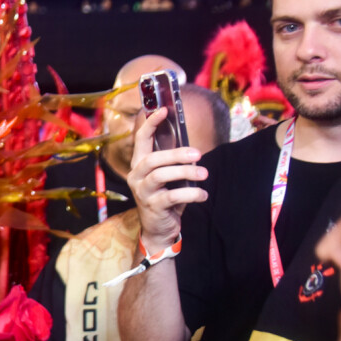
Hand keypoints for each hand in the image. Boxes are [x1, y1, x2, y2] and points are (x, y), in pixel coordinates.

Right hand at [128, 108, 208, 249]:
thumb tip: (193, 151)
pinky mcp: (152, 206)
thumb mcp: (167, 178)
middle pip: (153, 159)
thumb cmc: (165, 197)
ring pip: (161, 175)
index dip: (151, 123)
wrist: (158, 230)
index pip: (141, 139)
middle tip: (197, 154)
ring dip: (185, 173)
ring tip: (204, 174)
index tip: (163, 110)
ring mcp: (142, 191)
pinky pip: (172, 196)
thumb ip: (173, 164)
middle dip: (176, 154)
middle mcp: (136, 176)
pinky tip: (203, 195)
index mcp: (139, 164)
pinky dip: (191, 194)